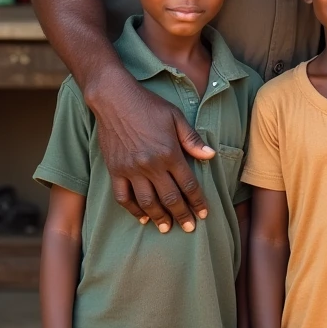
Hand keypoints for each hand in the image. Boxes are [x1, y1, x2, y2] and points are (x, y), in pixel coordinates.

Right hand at [92, 73, 214, 232]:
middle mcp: (151, 165)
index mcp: (169, 153)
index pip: (188, 184)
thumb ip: (192, 140)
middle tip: (189, 227)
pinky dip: (133, 210)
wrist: (115, 99)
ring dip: (159, 217)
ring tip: (167, 228)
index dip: (197, 201)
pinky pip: (123, 197)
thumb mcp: (176, 117)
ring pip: (147, 202)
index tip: (204, 213)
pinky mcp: (115, 170)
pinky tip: (141, 217)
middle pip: (170, 197)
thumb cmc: (149, 105)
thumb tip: (210, 156)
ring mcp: (131, 170)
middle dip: (182, 215)